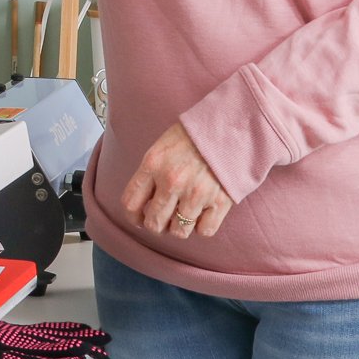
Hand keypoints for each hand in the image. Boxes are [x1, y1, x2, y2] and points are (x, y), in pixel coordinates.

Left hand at [121, 123, 232, 239]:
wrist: (228, 126)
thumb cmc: (192, 135)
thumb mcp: (161, 146)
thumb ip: (150, 172)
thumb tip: (143, 201)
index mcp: (153, 164)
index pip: (130, 203)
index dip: (132, 217)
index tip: (138, 219)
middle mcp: (171, 181)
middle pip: (153, 223)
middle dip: (155, 225)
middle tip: (162, 219)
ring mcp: (195, 194)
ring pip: (179, 231)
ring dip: (179, 227)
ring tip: (182, 216)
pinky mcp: (219, 202)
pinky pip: (204, 231)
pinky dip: (202, 227)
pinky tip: (202, 215)